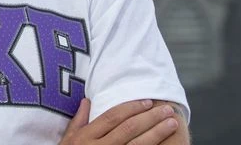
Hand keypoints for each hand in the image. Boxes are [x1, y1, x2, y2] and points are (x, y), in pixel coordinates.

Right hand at [60, 98, 178, 144]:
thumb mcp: (68, 139)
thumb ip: (78, 120)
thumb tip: (87, 101)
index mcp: (86, 136)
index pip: (113, 117)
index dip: (132, 107)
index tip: (148, 102)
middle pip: (129, 128)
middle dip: (150, 117)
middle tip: (167, 109)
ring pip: (138, 144)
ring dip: (158, 132)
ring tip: (172, 123)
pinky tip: (166, 144)